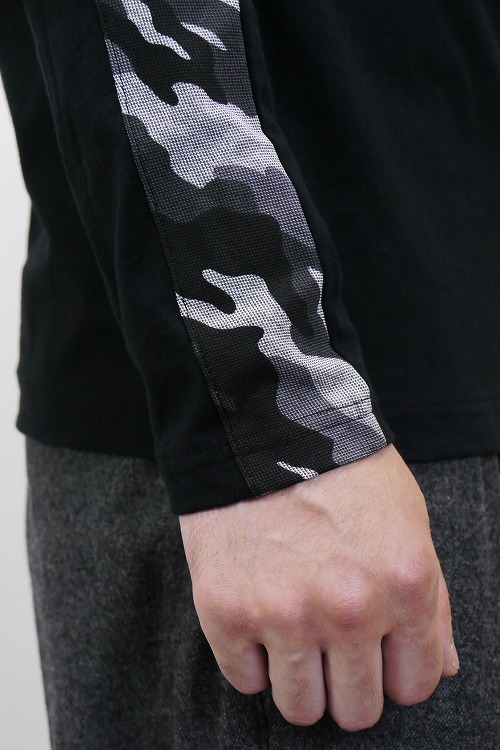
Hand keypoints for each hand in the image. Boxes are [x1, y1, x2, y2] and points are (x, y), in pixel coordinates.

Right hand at [179, 444, 458, 730]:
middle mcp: (348, 608)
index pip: (414, 685)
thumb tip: (442, 666)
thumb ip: (432, 600)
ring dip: (300, 681)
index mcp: (404, 585)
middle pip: (357, 709)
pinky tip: (258, 618)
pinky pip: (245, 681)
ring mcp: (283, 612)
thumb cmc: (342, 467)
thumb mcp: (408, 518)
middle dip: (349, 684)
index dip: (395, 673)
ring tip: (294, 636)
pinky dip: (253, 659)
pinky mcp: (226, 610)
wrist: (265, 424)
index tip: (376, 654)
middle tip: (331, 645)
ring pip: (300, 708)